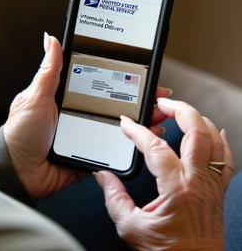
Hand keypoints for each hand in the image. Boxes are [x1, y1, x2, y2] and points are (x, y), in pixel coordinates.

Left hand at [4, 33, 171, 197]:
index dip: (124, 79)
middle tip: (158, 96)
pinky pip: (116, 148)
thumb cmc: (21, 132)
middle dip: (140, 100)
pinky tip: (145, 139)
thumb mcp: (36, 96)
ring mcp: (90, 134)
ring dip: (141, 121)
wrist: (18, 170)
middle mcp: (84, 114)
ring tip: (159, 114)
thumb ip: (48, 70)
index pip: (104, 84)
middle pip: (117, 105)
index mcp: (72, 98)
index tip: (142, 75)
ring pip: (121, 126)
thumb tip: (50, 39)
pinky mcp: (92, 153)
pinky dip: (132, 144)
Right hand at [94, 98, 233, 249]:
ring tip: (182, 111)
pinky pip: (227, 158)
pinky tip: (214, 131)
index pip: (154, 146)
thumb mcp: (130, 226)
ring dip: (198, 119)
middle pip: (196, 131)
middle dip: (179, 109)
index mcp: (176, 187)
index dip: (137, 131)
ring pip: (214, 139)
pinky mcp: (217, 190)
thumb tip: (103, 176)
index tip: (126, 123)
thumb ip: (114, 196)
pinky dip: (221, 140)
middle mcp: (197, 180)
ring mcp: (211, 183)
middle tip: (162, 102)